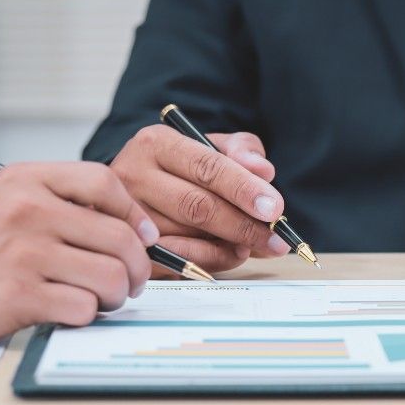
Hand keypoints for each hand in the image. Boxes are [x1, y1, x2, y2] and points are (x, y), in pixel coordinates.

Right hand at [0, 162, 159, 342]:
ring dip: (115, 295)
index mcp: (29, 180)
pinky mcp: (19, 294)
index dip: (134, 213)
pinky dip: (86, 314)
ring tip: (101, 298)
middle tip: (129, 282)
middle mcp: (28, 211)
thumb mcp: (12, 200)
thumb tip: (137, 228)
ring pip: (110, 276)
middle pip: (119, 238)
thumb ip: (66, 202)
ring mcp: (24, 253)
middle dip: (136, 268)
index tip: (144, 236)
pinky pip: (84, 307)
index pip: (104, 182)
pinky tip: (71, 310)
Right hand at [111, 125, 292, 273]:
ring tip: (252, 244)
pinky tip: (230, 254)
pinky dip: (212, 260)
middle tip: (275, 239)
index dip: (243, 189)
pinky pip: (180, 261)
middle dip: (243, 226)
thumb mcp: (213, 146)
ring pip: (189, 237)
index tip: (274, 207)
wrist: (139, 189)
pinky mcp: (132, 247)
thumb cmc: (184, 168)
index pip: (206, 166)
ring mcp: (128, 215)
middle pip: (197, 206)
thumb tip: (264, 171)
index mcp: (156, 143)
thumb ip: (242, 150)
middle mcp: (133, 176)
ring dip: (230, 246)